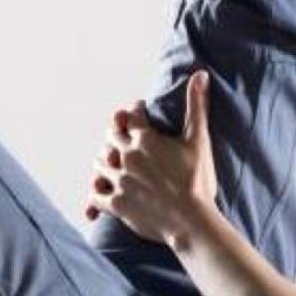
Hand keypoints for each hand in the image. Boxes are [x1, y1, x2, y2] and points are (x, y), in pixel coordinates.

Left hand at [84, 70, 220, 246]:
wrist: (191, 221)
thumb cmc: (197, 180)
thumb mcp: (198, 140)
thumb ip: (196, 105)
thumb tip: (200, 74)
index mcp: (144, 139)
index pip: (131, 115)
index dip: (135, 110)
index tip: (139, 110)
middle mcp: (126, 157)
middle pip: (110, 137)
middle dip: (116, 134)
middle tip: (122, 135)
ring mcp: (119, 181)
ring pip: (99, 164)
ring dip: (104, 162)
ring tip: (110, 163)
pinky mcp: (116, 204)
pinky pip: (94, 196)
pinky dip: (95, 195)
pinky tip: (98, 195)